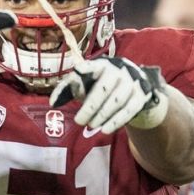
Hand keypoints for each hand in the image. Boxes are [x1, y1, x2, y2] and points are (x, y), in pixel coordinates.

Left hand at [48, 56, 167, 132]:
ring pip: (116, 101)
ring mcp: (132, 82)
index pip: (92, 66)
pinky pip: (129, 110)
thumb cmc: (100, 85)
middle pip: (103, 89)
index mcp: (101, 65)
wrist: (133, 86)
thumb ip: (68, 90)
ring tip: (91, 125)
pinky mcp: (141, 95)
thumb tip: (53, 103)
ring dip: (102, 116)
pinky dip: (116, 121)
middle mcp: (118, 70)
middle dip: (90, 107)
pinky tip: (105, 130)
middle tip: (79, 121)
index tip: (79, 69)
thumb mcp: (85, 83)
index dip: (86, 68)